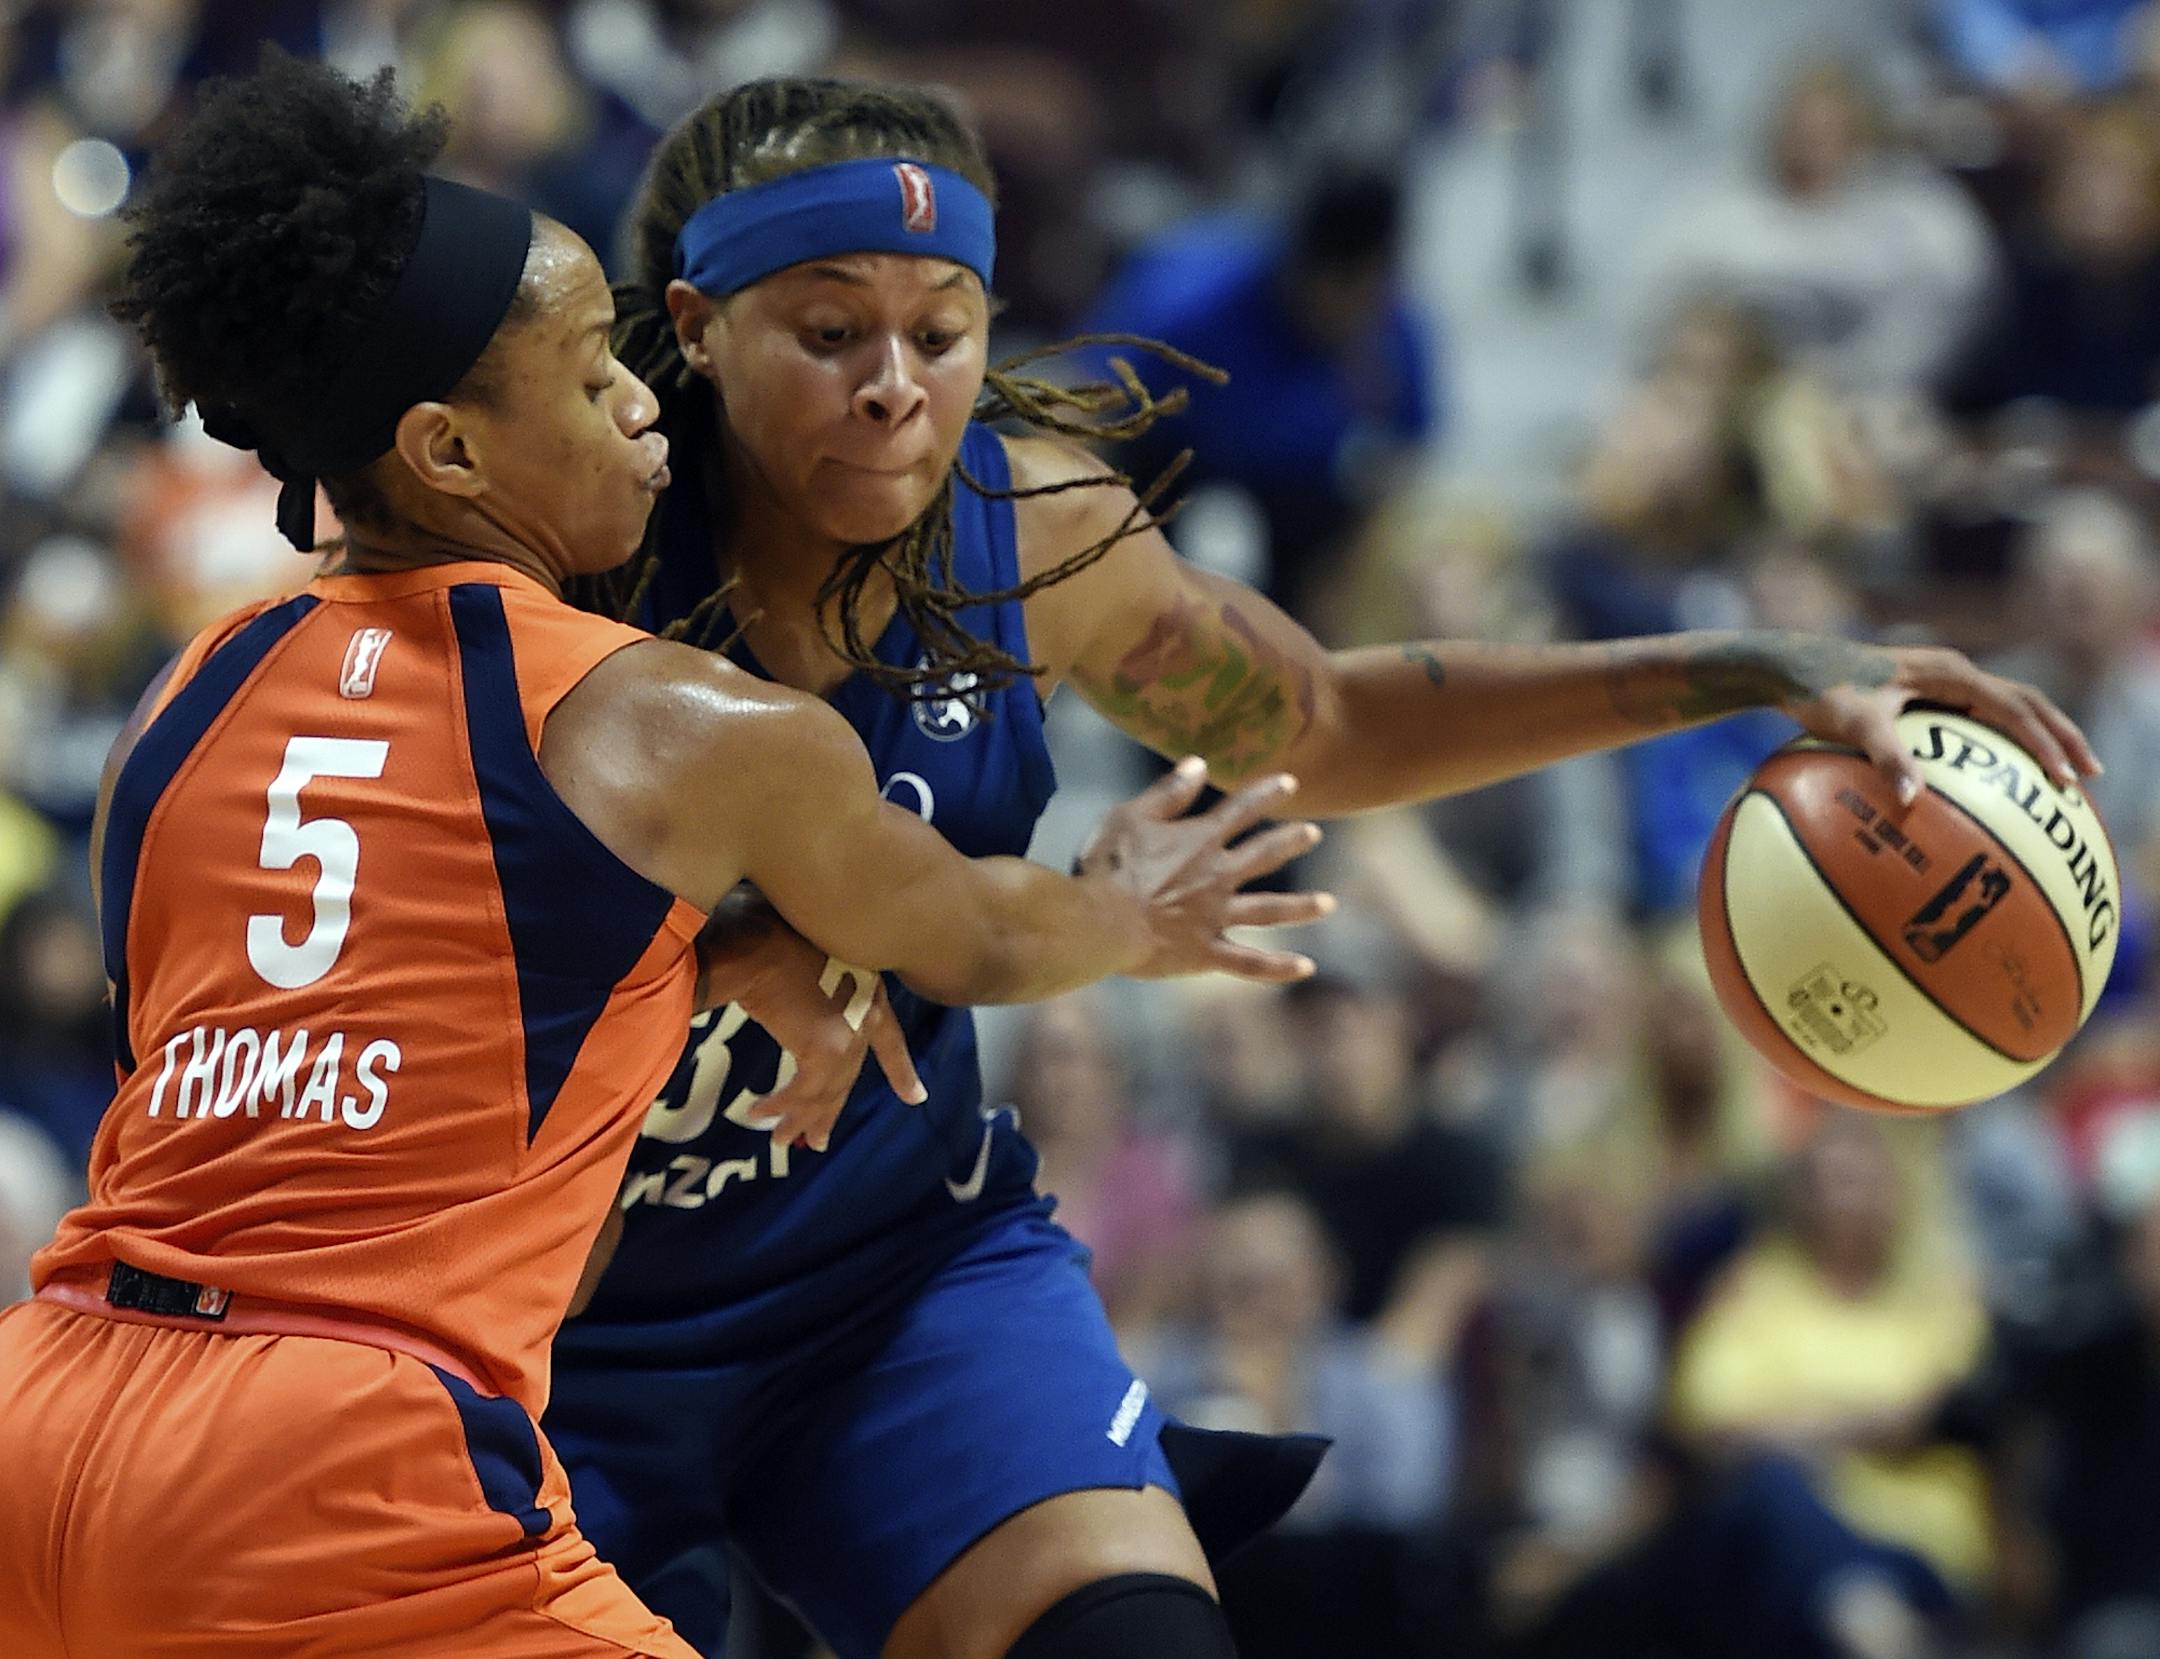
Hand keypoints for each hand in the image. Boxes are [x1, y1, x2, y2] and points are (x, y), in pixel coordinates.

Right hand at [699, 891, 923, 1151]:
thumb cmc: (774, 936)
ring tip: (780, 1141)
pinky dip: (779, 1107)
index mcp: (870, 991)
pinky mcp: (826, 1051)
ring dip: (799, 1119)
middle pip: (848, 1075)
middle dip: (828, 1112)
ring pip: (825, 1091)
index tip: (915, 1098)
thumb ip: (815, 985)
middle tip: (818, 1141)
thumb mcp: (809, 961)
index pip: (890, 1040)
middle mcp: (868, 1016)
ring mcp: (851, 1035)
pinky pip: (801, 1093)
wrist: (762, 941)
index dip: (900, 1070)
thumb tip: (794, 995)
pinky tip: (756, 1113)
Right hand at [1074, 756, 1333, 981]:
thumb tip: (1200, 763)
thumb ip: (1168, 794)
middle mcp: (1216, 876)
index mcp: (1198, 840)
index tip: (1290, 783)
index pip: (1240, 810)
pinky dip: (1277, 965)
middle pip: (1263, 855)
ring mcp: (1215, 916)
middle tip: (1314, 833)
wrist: (1099, 922)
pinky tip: (1306, 966)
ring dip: (1301, 906)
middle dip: (1290, 841)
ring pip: (1268, 910)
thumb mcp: (1130, 817)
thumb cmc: (1107, 867)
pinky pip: (1249, 962)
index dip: (1265, 794)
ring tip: (1329, 903)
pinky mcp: (1205, 952)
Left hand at [1775, 639, 2100, 807]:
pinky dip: (2007, 739)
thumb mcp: (1853, 723)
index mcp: (1949, 671)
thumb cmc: (1821, 691)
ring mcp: (1946, 680)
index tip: (2064, 777)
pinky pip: (1983, 715)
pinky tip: (2008, 772)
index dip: (2043, 743)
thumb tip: (1913, 799)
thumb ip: (1886, 756)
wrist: (1793, 666)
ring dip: (2042, 734)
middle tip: (2090, 774)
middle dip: (2062, 736)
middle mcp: (1956, 671)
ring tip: (2067, 772)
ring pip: (2011, 705)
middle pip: (2028, 702)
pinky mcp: (1933, 693)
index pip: (2013, 708)